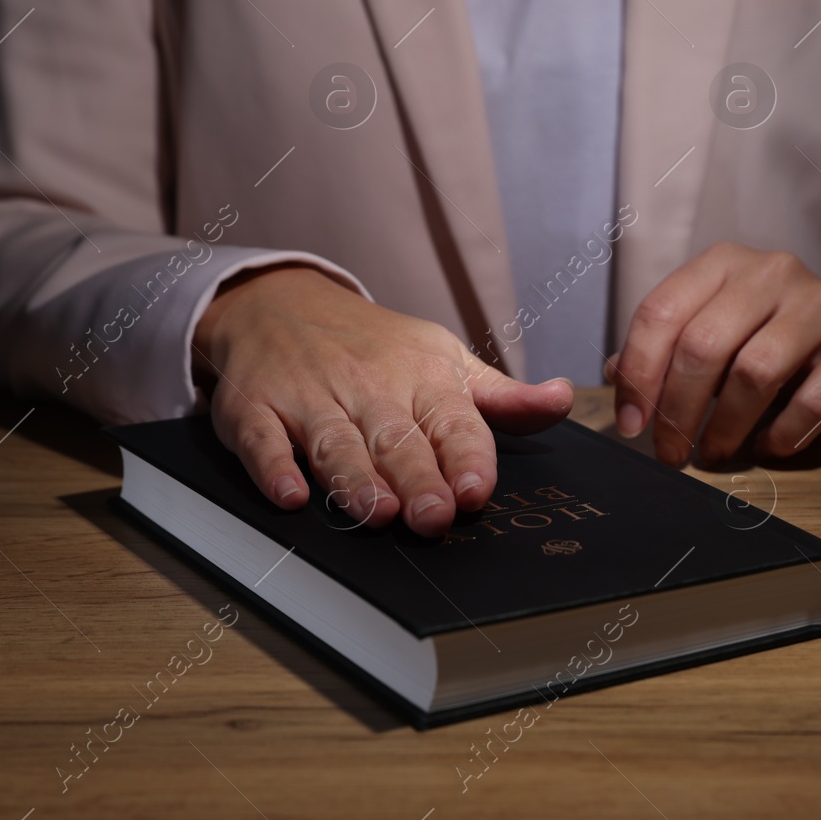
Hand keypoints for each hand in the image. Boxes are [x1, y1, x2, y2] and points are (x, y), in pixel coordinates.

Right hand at [192, 265, 573, 536]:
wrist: (282, 302)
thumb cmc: (377, 347)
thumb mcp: (446, 360)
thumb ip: (502, 398)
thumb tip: (564, 400)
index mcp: (423, 378)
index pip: (452, 421)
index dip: (466, 457)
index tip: (476, 491)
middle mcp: (369, 387)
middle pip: (396, 439)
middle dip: (416, 478)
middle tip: (433, 516)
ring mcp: (310, 396)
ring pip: (335, 442)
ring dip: (355, 478)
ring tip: (376, 512)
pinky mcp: (256, 408)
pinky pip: (263, 440)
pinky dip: (274, 467)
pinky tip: (290, 495)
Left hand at [604, 243, 820, 465]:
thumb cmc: (773, 339)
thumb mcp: (717, 330)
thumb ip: (667, 350)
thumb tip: (619, 383)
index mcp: (722, 264)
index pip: (660, 312)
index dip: (637, 374)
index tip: (630, 426)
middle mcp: (770, 272)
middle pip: (703, 345)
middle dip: (676, 411)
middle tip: (669, 454)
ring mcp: (820, 303)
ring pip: (754, 372)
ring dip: (724, 427)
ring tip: (712, 455)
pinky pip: (812, 400)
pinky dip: (782, 434)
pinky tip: (768, 447)